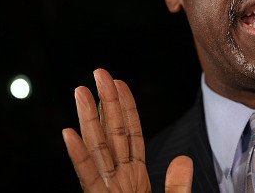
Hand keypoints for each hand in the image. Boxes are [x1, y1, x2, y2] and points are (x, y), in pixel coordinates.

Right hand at [62, 68, 193, 191]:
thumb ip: (177, 185)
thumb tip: (184, 159)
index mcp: (136, 177)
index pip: (132, 136)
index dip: (127, 109)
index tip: (121, 85)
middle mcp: (119, 179)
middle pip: (112, 134)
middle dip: (106, 102)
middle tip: (100, 74)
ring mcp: (108, 190)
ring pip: (97, 148)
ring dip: (88, 118)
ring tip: (80, 91)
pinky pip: (88, 177)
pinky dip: (78, 156)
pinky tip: (69, 133)